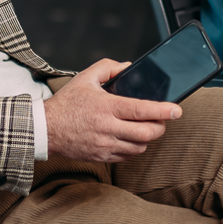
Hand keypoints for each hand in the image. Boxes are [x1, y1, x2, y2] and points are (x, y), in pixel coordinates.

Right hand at [43, 59, 180, 162]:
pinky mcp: (102, 156)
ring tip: (145, 128)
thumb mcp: (85, 77)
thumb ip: (109, 67)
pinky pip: (127, 156)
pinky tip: (130, 137)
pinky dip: (134, 147)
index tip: (176, 110)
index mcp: (107, 107)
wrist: (45, 130)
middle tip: (161, 119)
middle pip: (147, 133)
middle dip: (160, 127)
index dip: (163, 110)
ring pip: (140, 147)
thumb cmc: (66, 104)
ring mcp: (105, 145)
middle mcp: (108, 128)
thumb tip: (129, 67)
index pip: (142, 110)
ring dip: (148, 138)